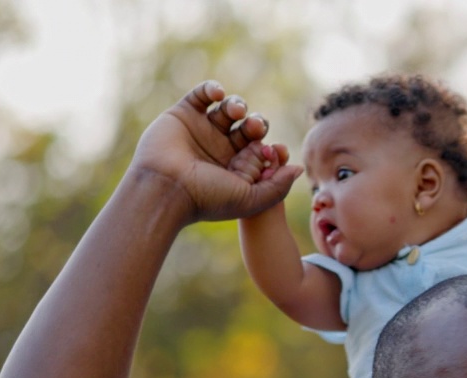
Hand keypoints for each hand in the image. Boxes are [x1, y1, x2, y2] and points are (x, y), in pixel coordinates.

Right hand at [129, 81, 301, 222]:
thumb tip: (300, 168)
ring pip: (228, 109)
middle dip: (256, 124)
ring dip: (238, 105)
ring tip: (235, 111)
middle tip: (254, 127)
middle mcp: (220, 149)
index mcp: (236, 168)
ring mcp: (201, 131)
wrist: (166, 189)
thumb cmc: (208, 198)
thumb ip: (279, 186)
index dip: (271, 147)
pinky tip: (218, 94)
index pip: (262, 149)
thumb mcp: (251, 199)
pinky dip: (213, 89)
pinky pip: (201, 95)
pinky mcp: (182, 115)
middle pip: (248, 127)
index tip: (274, 150)